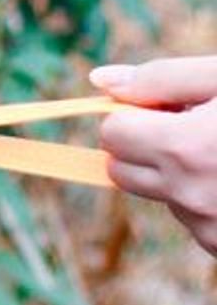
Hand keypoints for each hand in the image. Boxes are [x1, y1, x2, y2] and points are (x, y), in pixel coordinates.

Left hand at [93, 56, 216, 255]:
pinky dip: (202, 198)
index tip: (166, 109)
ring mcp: (208, 226)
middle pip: (120, 170)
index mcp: (185, 148)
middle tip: (191, 128)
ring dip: (175, 173)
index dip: (133, 116)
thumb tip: (99, 80)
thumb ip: (161, 78)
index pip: (112, 134)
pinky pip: (190, 217)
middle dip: (143, 146)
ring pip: (155, 194)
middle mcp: (190, 194)